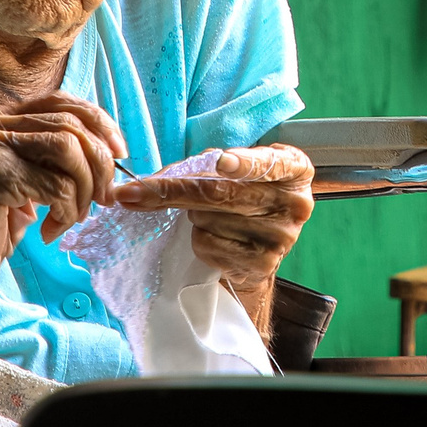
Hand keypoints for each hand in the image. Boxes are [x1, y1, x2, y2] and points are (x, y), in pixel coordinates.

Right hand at [0, 93, 127, 315]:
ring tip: (74, 216)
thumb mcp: (23, 182)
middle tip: (102, 199)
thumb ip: (51, 158)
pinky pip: (58, 188)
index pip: (62, 102)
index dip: (100, 123)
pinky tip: (49, 231)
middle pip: (72, 126)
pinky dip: (66, 213)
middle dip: (100, 165)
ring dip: (85, 189)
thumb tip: (107, 149)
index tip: (119, 152)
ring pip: (69, 150)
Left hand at [110, 145, 315, 321]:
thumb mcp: (240, 169)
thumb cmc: (245, 195)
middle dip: (171, 191)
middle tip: (132, 191)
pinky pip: (208, 245)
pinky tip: (215, 236)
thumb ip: (208, 166)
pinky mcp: (262, 265)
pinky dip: (199, 239)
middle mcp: (294, 204)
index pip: (268, 164)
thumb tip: (151, 182)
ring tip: (209, 216)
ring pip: (208, 220)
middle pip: (221, 194)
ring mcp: (280, 238)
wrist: (263, 244)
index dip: (243, 164)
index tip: (221, 162)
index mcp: (294, 170)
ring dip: (193, 216)